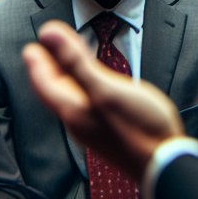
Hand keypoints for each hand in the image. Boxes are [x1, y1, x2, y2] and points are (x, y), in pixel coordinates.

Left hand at [23, 21, 184, 181]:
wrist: (164, 163)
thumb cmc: (138, 129)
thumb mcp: (104, 88)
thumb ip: (75, 61)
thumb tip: (48, 35)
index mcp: (73, 109)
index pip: (45, 83)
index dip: (37, 62)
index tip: (32, 46)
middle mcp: (80, 119)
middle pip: (57, 89)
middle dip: (51, 65)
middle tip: (47, 47)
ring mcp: (95, 125)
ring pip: (73, 94)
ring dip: (68, 73)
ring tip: (68, 57)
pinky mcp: (110, 126)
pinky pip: (88, 99)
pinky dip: (86, 82)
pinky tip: (96, 80)